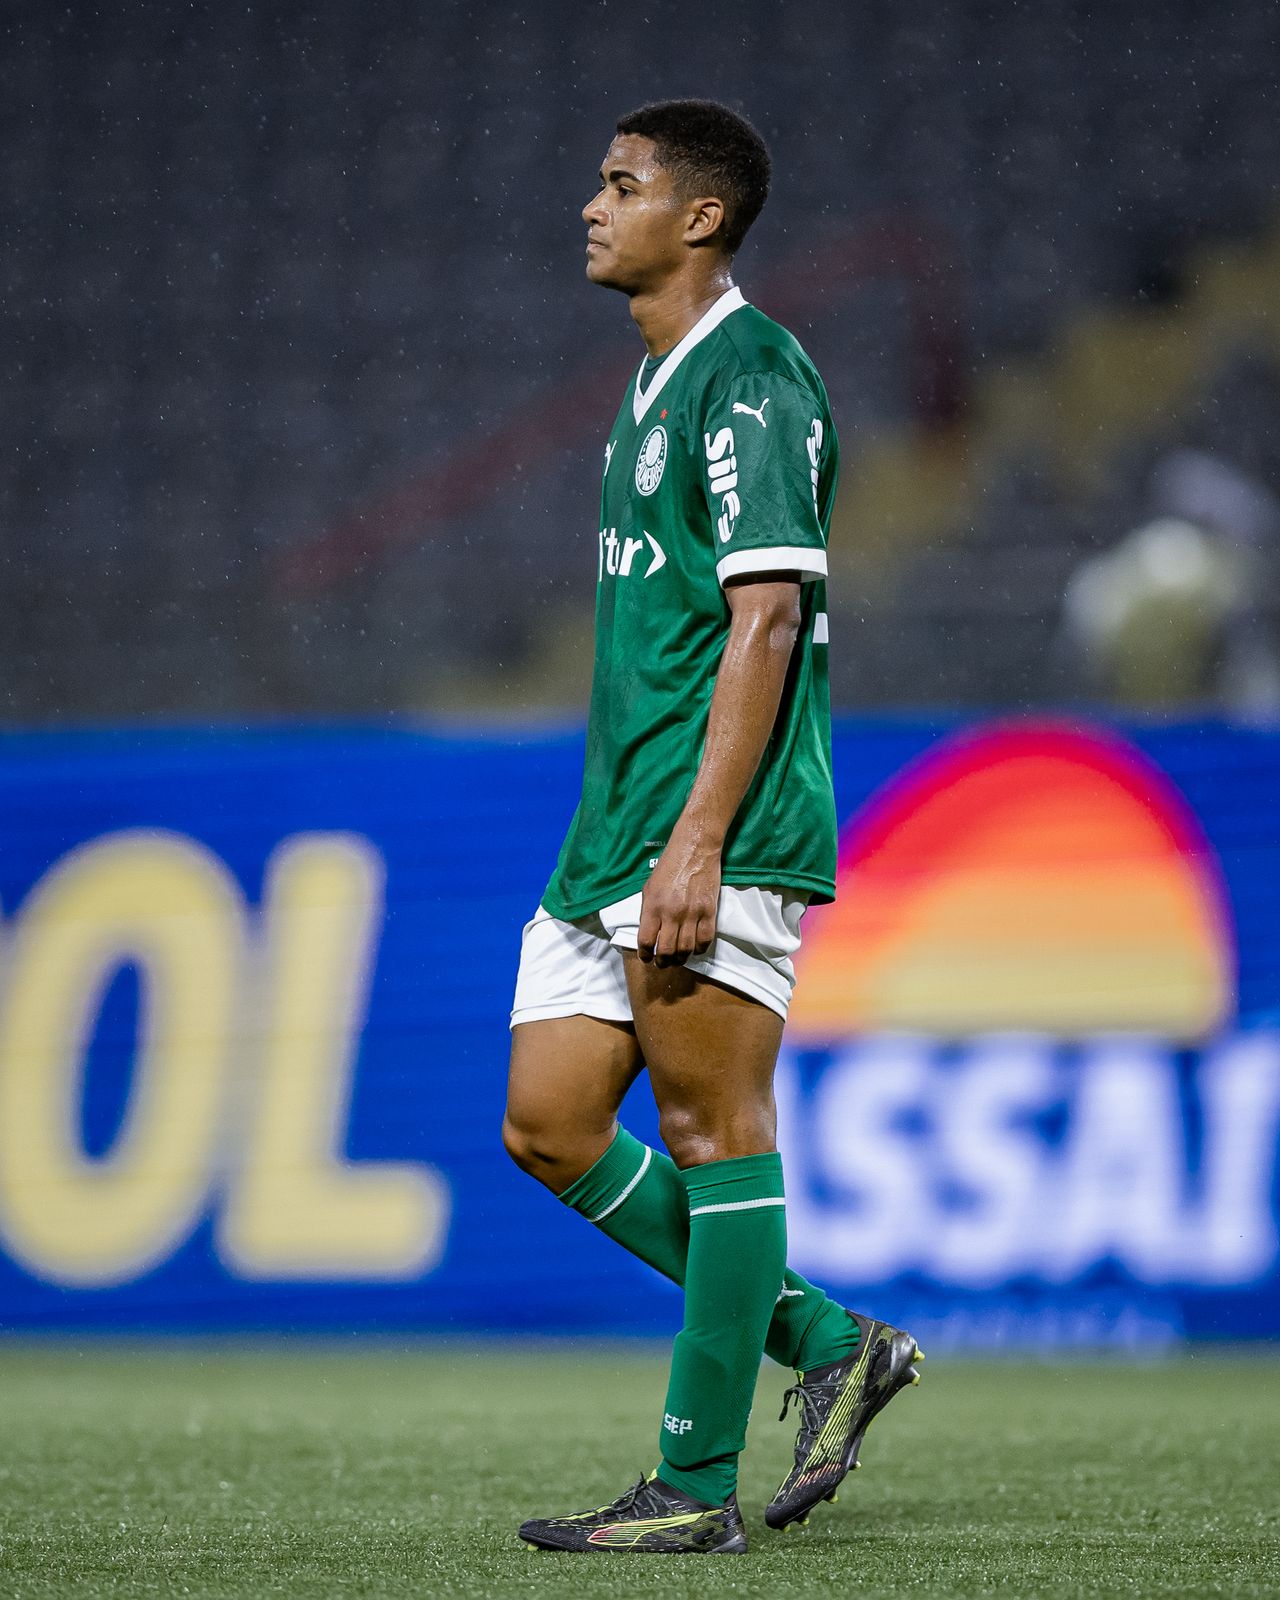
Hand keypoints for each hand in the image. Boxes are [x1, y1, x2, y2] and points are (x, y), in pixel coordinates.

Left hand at [637, 828, 721, 965]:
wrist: (695, 848)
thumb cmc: (669, 865)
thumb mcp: (649, 887)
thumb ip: (648, 912)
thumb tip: (650, 933)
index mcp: (653, 906)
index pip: (646, 941)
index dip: (645, 954)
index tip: (647, 958)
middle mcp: (671, 913)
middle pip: (666, 950)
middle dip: (663, 962)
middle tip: (663, 963)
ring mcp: (692, 913)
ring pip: (686, 949)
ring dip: (681, 958)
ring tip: (678, 959)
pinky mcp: (709, 911)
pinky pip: (705, 939)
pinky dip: (700, 949)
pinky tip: (695, 949)